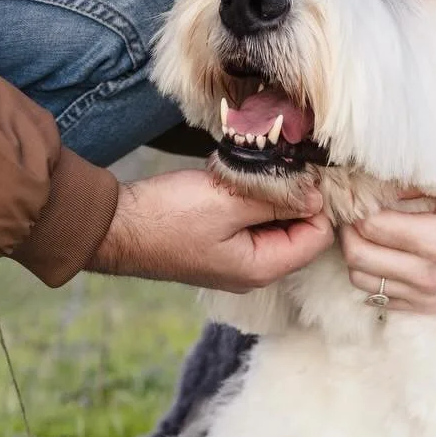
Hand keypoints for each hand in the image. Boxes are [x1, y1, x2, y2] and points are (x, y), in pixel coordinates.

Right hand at [87, 169, 333, 291]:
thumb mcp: (229, 201)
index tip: (303, 170)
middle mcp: (254, 271)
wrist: (118, 227)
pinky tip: (235, 184)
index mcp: (262, 268)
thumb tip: (317, 198)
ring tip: (251, 173)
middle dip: (293, 198)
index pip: (317, 237)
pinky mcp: (220, 248)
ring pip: (275, 226)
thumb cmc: (170, 215)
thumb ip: (277, 200)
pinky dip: (251, 203)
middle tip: (277, 165)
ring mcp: (236, 261)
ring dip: (270, 198)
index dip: (316, 202)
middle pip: (299, 232)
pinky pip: (252, 225)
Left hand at [340, 177, 435, 312]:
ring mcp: (428, 297)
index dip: (357, 205)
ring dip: (356, 254)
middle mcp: (428, 276)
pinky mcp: (428, 307)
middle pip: (358, 258)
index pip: (372, 226)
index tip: (356, 190)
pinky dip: (373, 275)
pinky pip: (380, 298)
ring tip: (367, 230)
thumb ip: (418, 180)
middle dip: (348, 230)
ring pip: (362, 282)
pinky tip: (384, 252)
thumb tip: (374, 174)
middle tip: (354, 208)